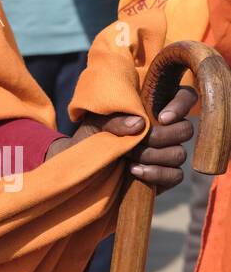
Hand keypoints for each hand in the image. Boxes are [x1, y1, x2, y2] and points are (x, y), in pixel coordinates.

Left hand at [45, 86, 195, 192]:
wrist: (85, 164)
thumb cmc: (92, 135)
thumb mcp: (96, 122)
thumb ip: (115, 119)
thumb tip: (140, 123)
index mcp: (154, 107)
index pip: (185, 96)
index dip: (181, 104)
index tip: (161, 118)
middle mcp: (166, 129)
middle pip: (186, 129)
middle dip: (160, 137)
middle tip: (137, 140)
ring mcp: (168, 152)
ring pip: (179, 153)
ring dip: (152, 155)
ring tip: (128, 155)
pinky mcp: (167, 175)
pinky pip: (175, 175)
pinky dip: (156, 174)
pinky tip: (134, 170)